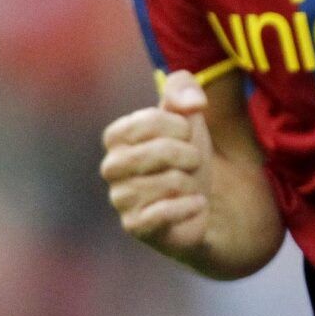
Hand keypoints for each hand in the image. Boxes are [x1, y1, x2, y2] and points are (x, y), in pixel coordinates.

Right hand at [100, 71, 215, 262]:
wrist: (202, 203)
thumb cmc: (187, 156)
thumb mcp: (189, 116)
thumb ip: (184, 89)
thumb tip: (192, 102)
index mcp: (118, 138)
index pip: (141, 122)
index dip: (175, 125)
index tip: (187, 133)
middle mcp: (112, 168)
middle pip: (152, 153)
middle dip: (185, 154)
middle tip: (192, 161)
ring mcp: (121, 199)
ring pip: (165, 182)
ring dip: (189, 182)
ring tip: (188, 185)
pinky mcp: (136, 226)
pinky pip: (161, 214)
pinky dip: (187, 206)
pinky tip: (196, 203)